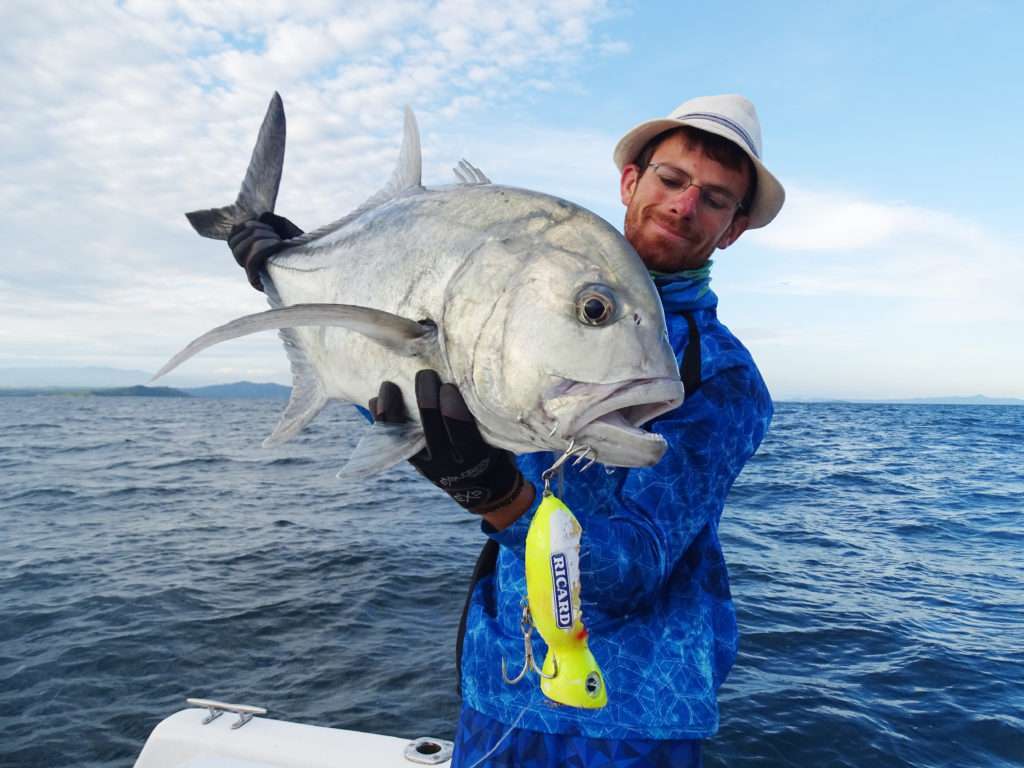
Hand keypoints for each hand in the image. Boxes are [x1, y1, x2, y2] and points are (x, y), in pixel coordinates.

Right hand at [227, 212, 302, 290]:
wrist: (318, 262)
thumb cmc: (302, 245)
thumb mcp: (282, 227)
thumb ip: (267, 219)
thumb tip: (256, 218)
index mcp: (250, 251)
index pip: (232, 239)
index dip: (243, 226)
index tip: (261, 222)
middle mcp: (248, 264)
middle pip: (233, 244)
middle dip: (252, 231)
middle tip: (273, 232)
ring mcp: (252, 274)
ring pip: (239, 252)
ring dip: (257, 238)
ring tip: (277, 239)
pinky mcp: (258, 282)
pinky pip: (250, 261)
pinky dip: (262, 247)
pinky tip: (278, 244)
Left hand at [369, 371, 524, 513]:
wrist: (477, 484)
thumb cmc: (491, 449)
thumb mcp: (496, 438)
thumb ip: (483, 416)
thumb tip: (472, 376)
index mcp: (475, 456)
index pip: (462, 434)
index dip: (453, 411)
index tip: (449, 388)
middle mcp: (447, 463)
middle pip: (431, 430)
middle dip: (426, 400)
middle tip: (426, 375)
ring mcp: (425, 462)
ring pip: (403, 438)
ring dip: (394, 410)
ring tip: (389, 385)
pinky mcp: (410, 460)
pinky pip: (389, 440)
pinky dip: (381, 419)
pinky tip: (375, 399)